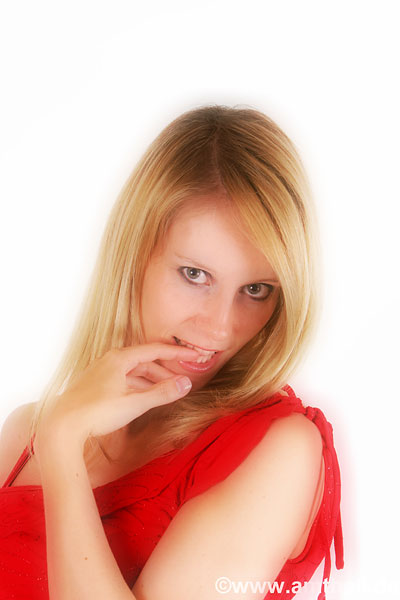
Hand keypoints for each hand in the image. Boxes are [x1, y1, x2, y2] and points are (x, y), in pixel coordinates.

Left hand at [35, 343, 199, 448]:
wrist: (62, 426)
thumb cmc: (96, 413)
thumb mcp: (134, 403)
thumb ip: (162, 393)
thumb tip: (186, 383)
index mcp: (120, 358)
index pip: (155, 350)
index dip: (177, 354)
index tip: (194, 355)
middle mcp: (110, 360)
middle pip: (145, 360)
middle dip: (166, 369)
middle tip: (184, 376)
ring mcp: (101, 371)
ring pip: (134, 370)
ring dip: (152, 378)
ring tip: (168, 389)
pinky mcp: (96, 384)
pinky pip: (124, 378)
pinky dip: (139, 385)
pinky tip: (145, 396)